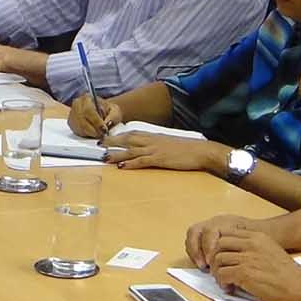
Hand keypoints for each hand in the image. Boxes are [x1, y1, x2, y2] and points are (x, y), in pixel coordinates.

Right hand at [67, 92, 122, 138]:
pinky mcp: (71, 122)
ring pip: (79, 127)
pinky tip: (93, 133)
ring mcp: (72, 113)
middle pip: (82, 120)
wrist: (103, 112)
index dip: (96, 122)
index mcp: (87, 98)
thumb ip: (113, 117)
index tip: (104, 129)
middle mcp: (77, 104)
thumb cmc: (108, 111)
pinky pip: (77, 131)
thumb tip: (107, 124)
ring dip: (91, 133)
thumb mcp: (115, 111)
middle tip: (102, 134)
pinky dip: (86, 134)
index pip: (88, 110)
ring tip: (99, 134)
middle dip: (94, 130)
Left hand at [111, 133, 229, 173]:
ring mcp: (155, 150)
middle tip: (99, 144)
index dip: (119, 135)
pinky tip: (121, 167)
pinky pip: (141, 161)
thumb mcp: (170, 144)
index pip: (133, 133)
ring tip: (104, 156)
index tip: (108, 137)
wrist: (202, 151)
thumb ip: (158, 145)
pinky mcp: (159, 159)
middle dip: (112, 141)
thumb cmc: (188, 149)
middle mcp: (152, 141)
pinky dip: (130, 163)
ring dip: (117, 153)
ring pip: (131, 150)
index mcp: (155, 136)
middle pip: (128, 139)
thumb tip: (150, 149)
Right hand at [186, 213, 260, 269]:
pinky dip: (195, 254)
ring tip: (203, 267)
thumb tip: (234, 259)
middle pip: (195, 231)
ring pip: (192, 237)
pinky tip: (204, 266)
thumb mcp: (255, 240)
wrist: (266, 233)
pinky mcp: (207, 237)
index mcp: (225, 221)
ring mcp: (209, 228)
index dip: (209, 246)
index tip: (213, 260)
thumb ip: (243, 247)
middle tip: (205, 265)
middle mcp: (214, 222)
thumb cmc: (261, 238)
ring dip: (194, 252)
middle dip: (196, 250)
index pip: (209, 230)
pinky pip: (194, 243)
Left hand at [207, 228, 300, 300]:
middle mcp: (251, 244)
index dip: (220, 246)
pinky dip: (222, 282)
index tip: (223, 258)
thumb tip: (233, 251)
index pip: (227, 233)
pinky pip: (222, 274)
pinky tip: (230, 287)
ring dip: (218, 272)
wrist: (298, 285)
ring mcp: (247, 258)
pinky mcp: (245, 273)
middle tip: (219, 270)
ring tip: (225, 281)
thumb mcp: (270, 249)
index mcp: (257, 236)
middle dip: (215, 258)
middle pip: (219, 244)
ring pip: (218, 260)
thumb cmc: (286, 272)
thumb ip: (253, 246)